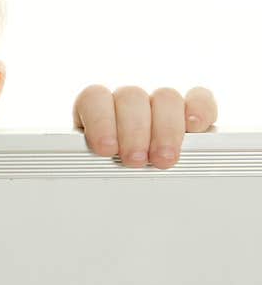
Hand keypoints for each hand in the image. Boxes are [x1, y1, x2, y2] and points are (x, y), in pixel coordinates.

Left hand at [73, 85, 217, 168]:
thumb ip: (91, 161)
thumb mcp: (94, 168)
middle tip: (136, 160)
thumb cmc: (108, 174)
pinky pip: (200, 99)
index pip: (94, 97)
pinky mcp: (191, 112)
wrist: (135, 187)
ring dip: (165, 129)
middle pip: (131, 97)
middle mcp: (127, 103)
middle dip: (134, 131)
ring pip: (165, 97)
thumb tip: (85, 166)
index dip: (100, 119)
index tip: (106, 148)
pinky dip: (200, 110)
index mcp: (96, 110)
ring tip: (163, 158)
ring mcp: (159, 105)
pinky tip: (195, 128)